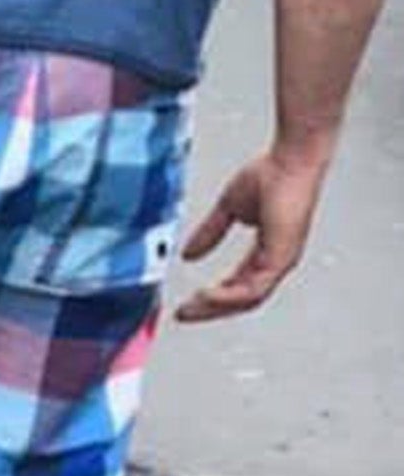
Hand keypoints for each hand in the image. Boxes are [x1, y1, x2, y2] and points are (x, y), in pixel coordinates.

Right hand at [175, 145, 329, 323]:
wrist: (290, 161)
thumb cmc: (273, 175)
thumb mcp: (228, 209)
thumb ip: (210, 233)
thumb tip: (190, 253)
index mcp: (267, 251)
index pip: (239, 286)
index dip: (212, 298)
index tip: (187, 304)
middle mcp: (277, 260)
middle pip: (242, 300)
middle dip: (210, 310)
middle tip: (184, 315)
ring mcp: (281, 260)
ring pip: (248, 299)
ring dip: (216, 307)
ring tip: (191, 308)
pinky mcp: (281, 257)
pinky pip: (254, 289)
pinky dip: (229, 296)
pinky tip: (207, 295)